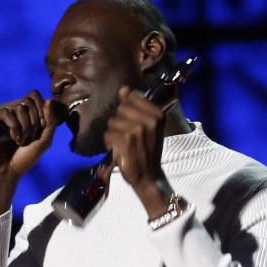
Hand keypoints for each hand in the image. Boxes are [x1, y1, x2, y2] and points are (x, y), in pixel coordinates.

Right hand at [0, 91, 61, 181]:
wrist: (7, 172)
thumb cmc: (24, 158)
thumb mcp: (44, 141)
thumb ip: (51, 122)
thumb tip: (49, 100)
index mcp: (25, 112)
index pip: (35, 95)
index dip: (41, 111)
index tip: (40, 130)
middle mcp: (12, 110)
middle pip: (29, 100)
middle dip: (34, 122)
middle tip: (28, 139)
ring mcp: (1, 114)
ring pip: (19, 107)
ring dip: (24, 128)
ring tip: (19, 141)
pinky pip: (5, 112)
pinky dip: (14, 127)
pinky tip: (12, 138)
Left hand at [102, 87, 170, 215]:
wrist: (148, 176)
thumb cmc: (147, 151)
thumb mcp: (148, 126)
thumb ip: (136, 106)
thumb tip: (123, 89)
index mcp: (158, 114)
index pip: (131, 98)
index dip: (127, 112)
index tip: (134, 126)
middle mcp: (149, 120)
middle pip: (120, 109)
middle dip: (119, 123)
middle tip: (129, 138)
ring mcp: (137, 130)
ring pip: (112, 122)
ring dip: (113, 135)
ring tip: (124, 145)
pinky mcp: (125, 141)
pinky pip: (108, 135)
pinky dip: (109, 144)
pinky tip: (118, 151)